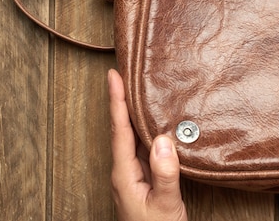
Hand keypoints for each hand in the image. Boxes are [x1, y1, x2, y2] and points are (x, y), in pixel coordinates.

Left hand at [108, 69, 187, 220]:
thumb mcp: (165, 206)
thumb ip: (164, 174)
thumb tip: (163, 139)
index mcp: (124, 175)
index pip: (119, 130)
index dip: (116, 101)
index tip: (113, 76)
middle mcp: (125, 171)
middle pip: (121, 128)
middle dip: (121, 99)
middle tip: (123, 72)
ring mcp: (133, 175)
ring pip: (132, 136)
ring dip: (132, 112)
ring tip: (136, 88)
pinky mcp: (144, 179)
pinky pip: (142, 146)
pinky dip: (145, 128)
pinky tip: (153, 121)